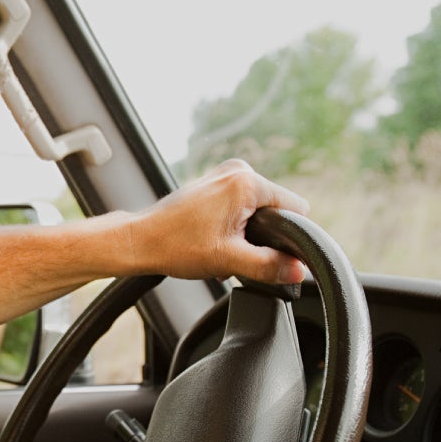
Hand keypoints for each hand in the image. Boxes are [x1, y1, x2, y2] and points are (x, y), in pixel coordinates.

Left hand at [125, 159, 310, 283]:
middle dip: (263, 235)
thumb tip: (300, 271)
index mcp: (246, 182)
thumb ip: (269, 265)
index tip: (263, 250)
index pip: (296, 207)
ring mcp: (223, 174)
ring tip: (220, 246)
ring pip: (257, 209)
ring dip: (246, 233)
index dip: (288, 234)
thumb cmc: (176, 246)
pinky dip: (233, 225)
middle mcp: (237, 170)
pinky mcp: (213, 183)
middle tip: (234, 250)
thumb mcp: (229, 261)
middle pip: (276, 208)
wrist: (140, 241)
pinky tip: (213, 239)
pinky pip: (240, 205)